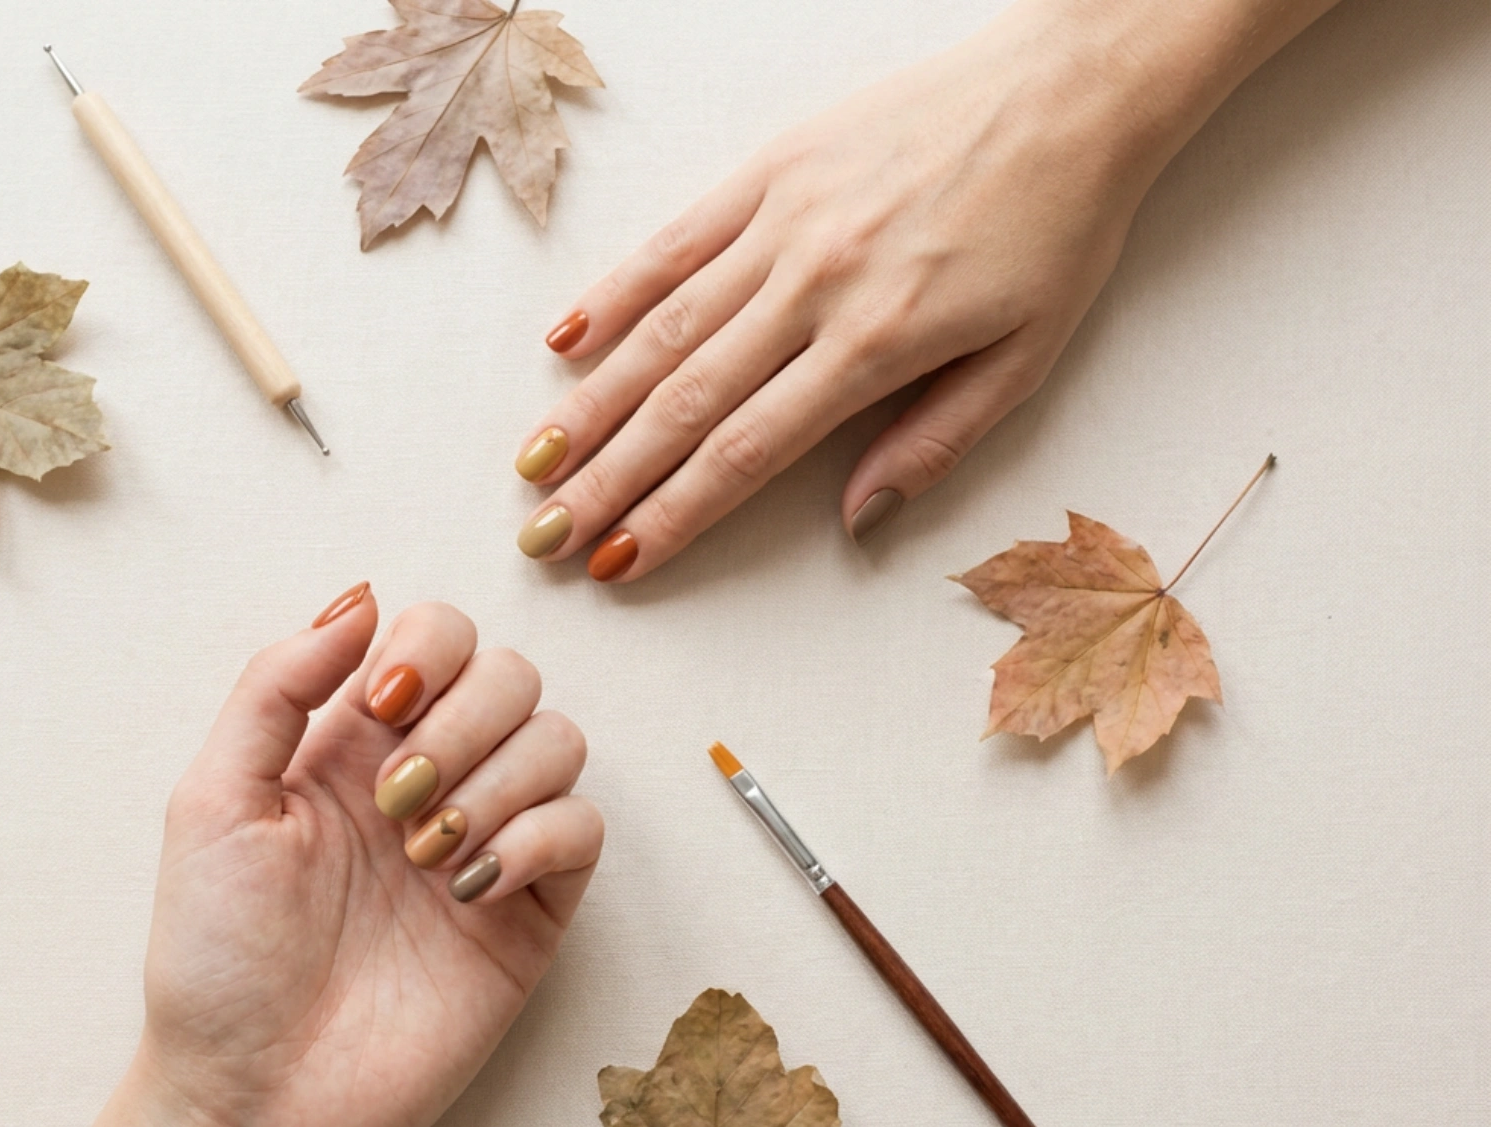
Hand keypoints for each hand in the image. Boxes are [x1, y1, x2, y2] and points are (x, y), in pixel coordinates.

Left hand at [0, 587, 600, 1126]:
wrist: (254, 1094)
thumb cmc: (217, 957)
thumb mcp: (213, 801)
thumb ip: (276, 687)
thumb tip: (359, 599)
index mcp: (354, 741)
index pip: (437, 636)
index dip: (427, 648)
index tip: (379, 705)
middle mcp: (432, 777)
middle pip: (510, 674)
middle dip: (463, 720)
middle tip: (395, 801)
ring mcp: (487, 841)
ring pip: (559, 740)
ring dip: (498, 778)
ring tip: (425, 854)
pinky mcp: (530, 912)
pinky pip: (582, 829)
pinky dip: (538, 837)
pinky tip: (470, 886)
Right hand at [514, 0, 1338, 580]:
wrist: (1070, 90)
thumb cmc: (1058, 231)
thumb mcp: (1026, 359)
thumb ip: (933, 444)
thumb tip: (852, 523)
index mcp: (877, 344)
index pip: (746, 451)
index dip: (675, 515)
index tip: (620, 561)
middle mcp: (814, 285)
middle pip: (684, 403)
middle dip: (607, 480)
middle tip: (543, 536)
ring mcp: (782, 221)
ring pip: (662, 329)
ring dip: (589, 403)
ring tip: (533, 462)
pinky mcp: (769, 169)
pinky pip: (674, 240)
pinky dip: (613, 292)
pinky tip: (562, 342)